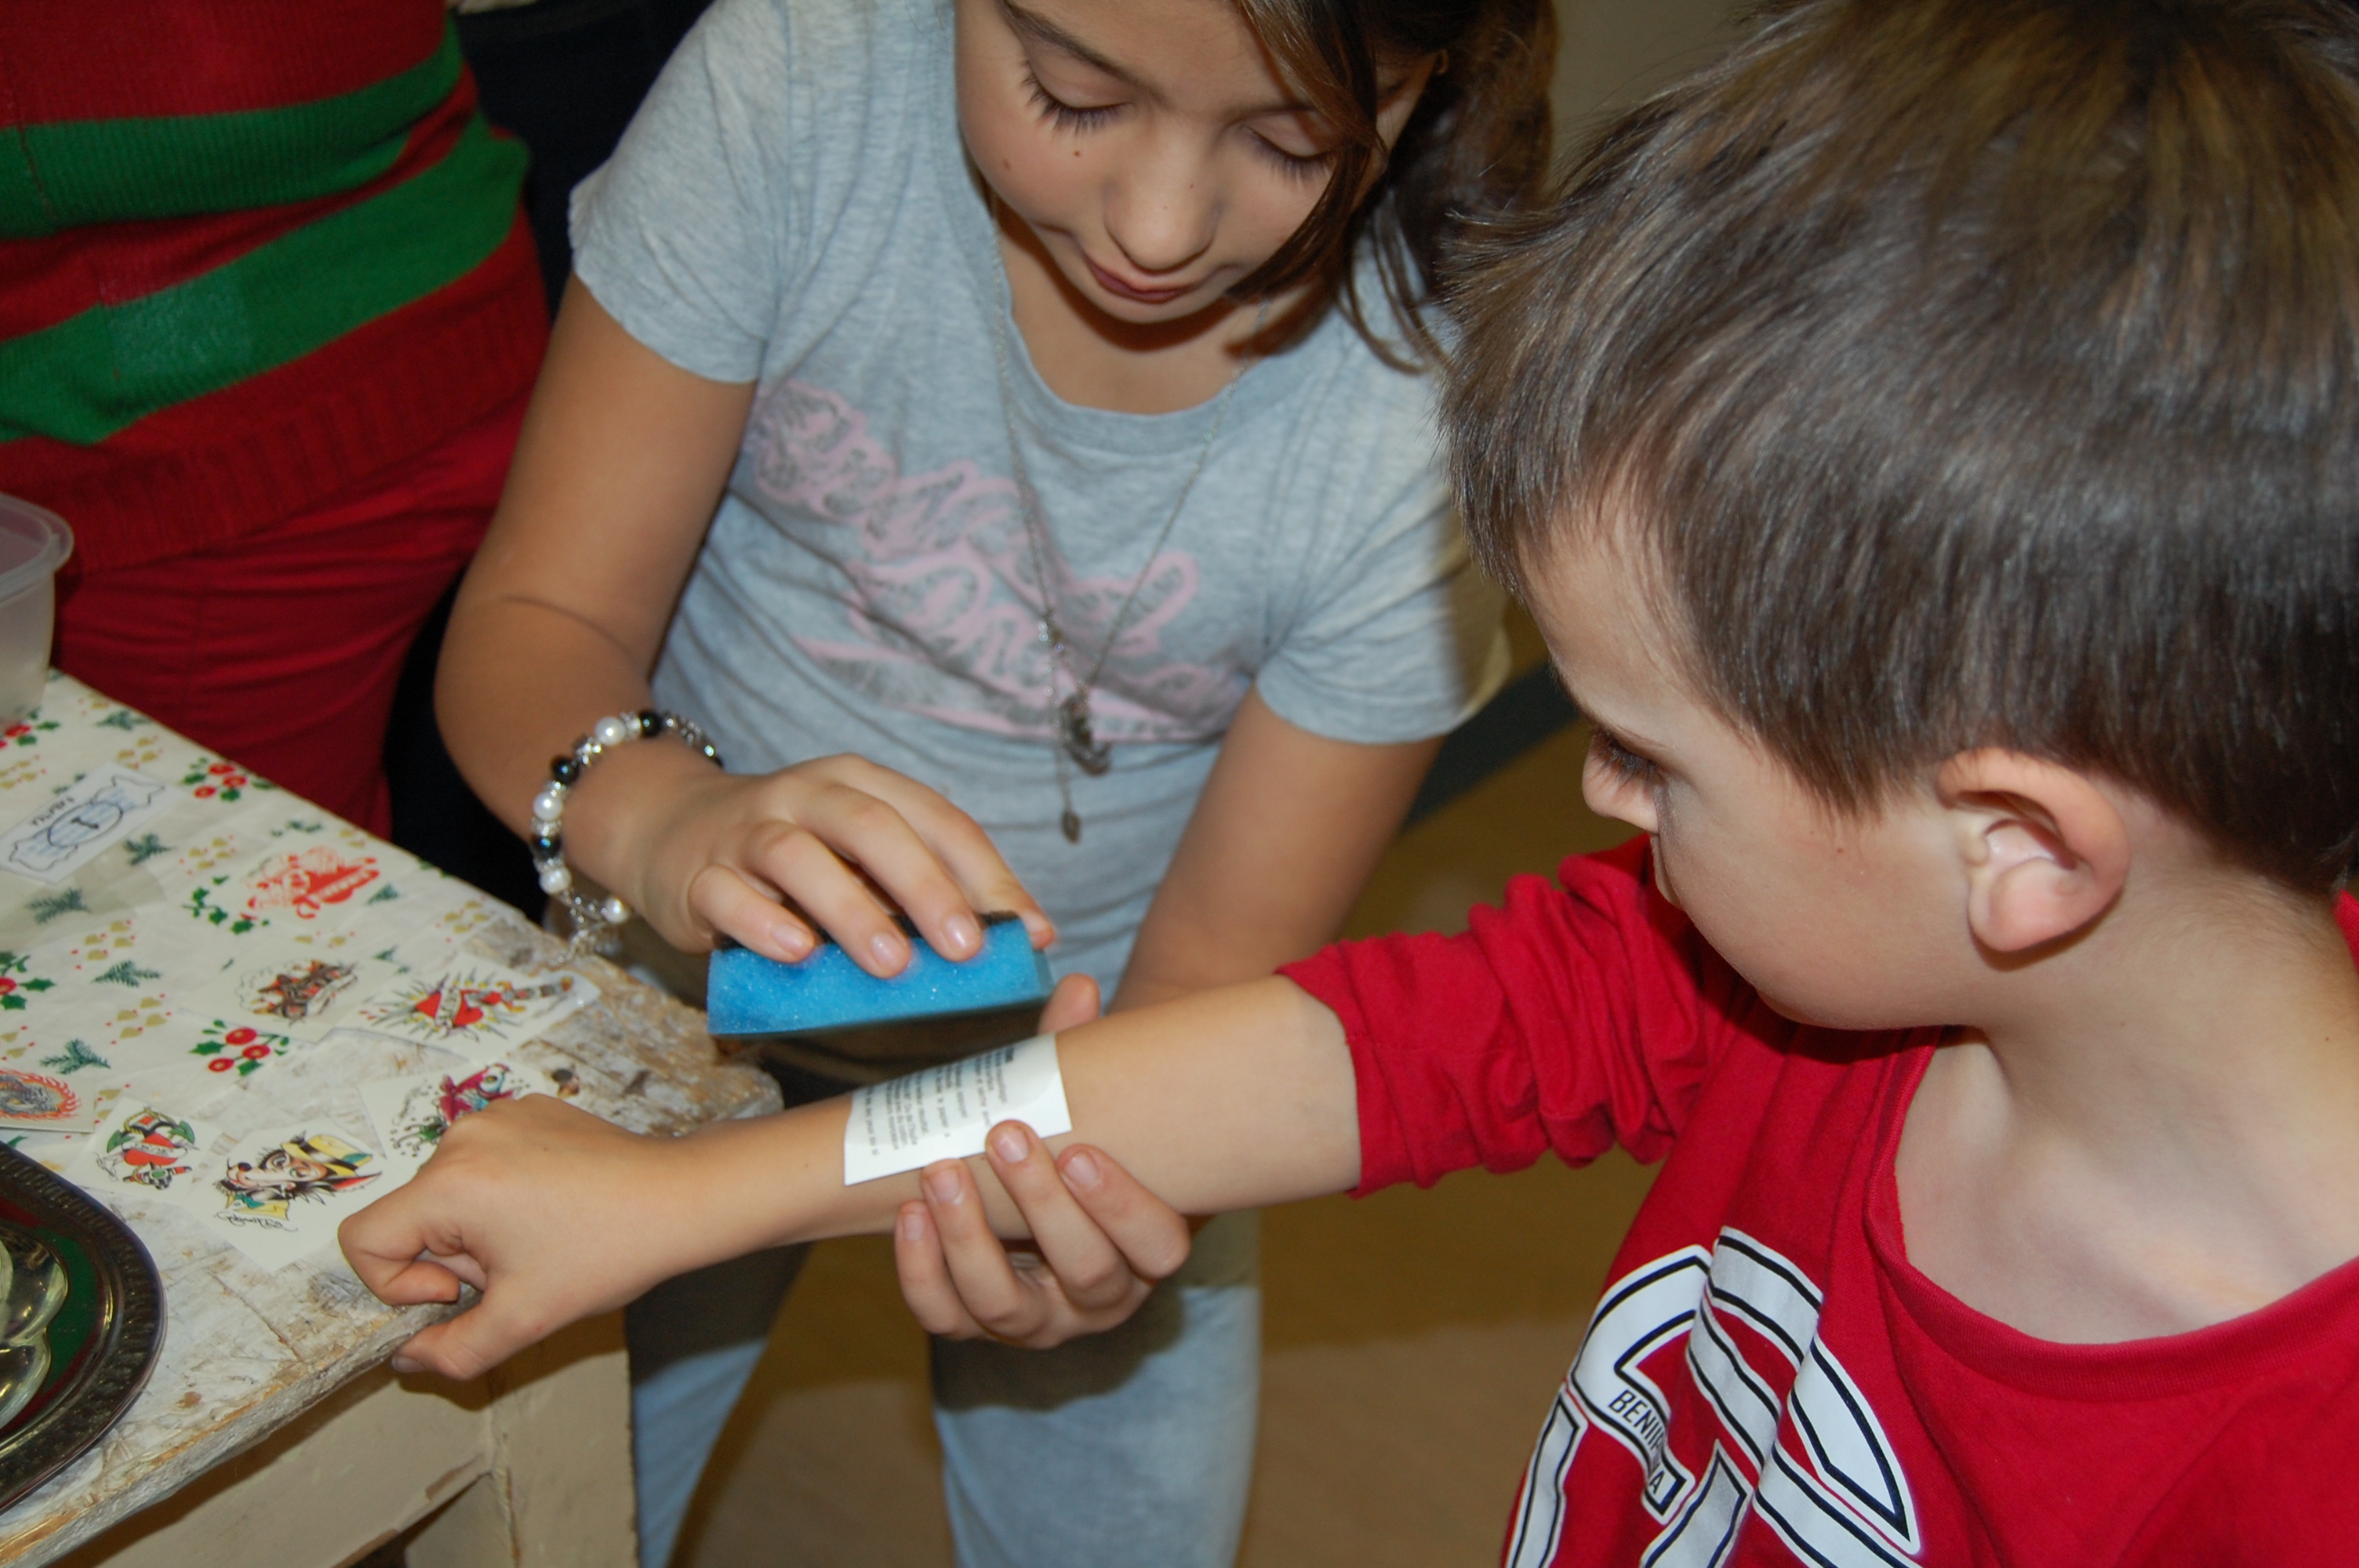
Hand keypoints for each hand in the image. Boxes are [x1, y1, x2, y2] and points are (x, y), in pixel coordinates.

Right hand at [339, 1096, 719, 1379]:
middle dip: (451, 1257)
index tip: (459, 1291)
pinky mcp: (527, 1109)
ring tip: (542, 1237)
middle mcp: (464, 1137)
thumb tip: (406, 1357)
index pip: (363, 1239)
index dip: (397, 1284)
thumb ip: (450, 1352)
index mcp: (450, 1184)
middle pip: (411, 1217)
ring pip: (448, 1193)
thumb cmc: (608, 1252)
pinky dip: (504, 1193)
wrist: (681, 1198)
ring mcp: (497, 1115)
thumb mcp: (522, 1320)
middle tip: (519, 1266)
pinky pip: (484, 1163)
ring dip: (478, 1229)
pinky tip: (556, 1208)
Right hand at [599, 751, 1053, 973]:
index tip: (1027, 932)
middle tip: (964, 947)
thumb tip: (1024, 936)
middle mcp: (808, 795)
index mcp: (863, 785)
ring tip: (891, 965)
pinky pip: (728, 894)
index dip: (987, 875)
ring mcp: (749, 831)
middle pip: (873, 827)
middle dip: (926, 887)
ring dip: (851, 910)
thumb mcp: (861, 859)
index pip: (938, 820)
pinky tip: (796, 952)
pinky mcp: (699, 874)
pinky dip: (762, 922)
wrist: (670, 830)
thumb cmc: (794, 859)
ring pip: (799, 857)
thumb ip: (926, 888)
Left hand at [890, 965, 1193, 1347]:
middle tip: (1005, 1136)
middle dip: (1042, 1206)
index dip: (1122, 1207)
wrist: (1031, 1195)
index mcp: (1147, 1249)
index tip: (1080, 1151)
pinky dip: (922, 1271)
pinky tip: (910, 1213)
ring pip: (1006, 1305)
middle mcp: (1100, 1298)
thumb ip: (1080, 1055)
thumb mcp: (1086, 1109)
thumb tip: (1076, 986)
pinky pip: (945, 1317)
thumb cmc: (1072, 1145)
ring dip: (970, 1239)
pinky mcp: (976, 1326)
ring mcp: (1036, 1322)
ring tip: (942, 1172)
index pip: (1158, 1247)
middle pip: (1085, 1272)